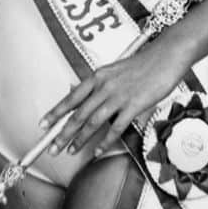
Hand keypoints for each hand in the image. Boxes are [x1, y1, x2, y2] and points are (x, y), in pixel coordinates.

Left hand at [39, 40, 186, 157]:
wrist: (164, 57)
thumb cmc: (141, 64)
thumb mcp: (114, 70)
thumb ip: (98, 84)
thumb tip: (79, 92)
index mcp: (98, 76)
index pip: (71, 97)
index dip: (56, 112)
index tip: (43, 125)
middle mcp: (104, 86)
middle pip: (79, 114)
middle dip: (62, 133)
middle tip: (51, 147)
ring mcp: (119, 96)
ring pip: (93, 122)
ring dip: (80, 139)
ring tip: (70, 151)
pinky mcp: (134, 106)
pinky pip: (115, 128)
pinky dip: (104, 141)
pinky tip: (97, 151)